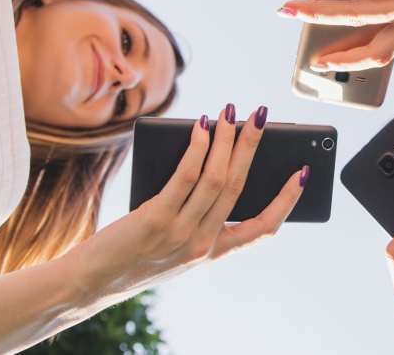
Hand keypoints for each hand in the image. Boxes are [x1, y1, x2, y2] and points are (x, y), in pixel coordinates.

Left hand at [70, 104, 306, 299]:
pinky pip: (185, 176)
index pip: (263, 229)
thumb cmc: (134, 254)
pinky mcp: (155, 220)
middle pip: (239, 186)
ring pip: (216, 177)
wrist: (92, 281)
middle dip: (253, 146)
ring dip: (226, 139)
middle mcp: (202, 244)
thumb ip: (198, 211)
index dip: (287, 200)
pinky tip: (200, 127)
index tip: (302, 173)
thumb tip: (214, 155)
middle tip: (260, 116)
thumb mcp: (177, 242)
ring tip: (229, 113)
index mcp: (213, 252)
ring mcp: (180, 233)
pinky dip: (197, 146)